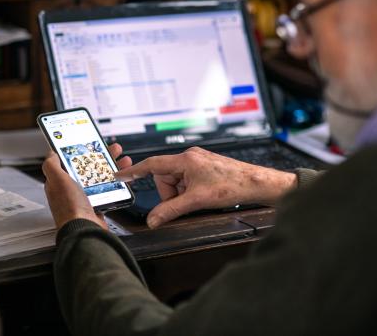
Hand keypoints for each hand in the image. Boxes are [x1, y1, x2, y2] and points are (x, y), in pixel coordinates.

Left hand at [42, 143, 132, 229]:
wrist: (85, 230)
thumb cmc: (70, 208)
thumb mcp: (57, 180)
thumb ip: (51, 165)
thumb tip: (51, 153)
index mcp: (60, 182)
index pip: (70, 162)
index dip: (81, 151)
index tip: (92, 143)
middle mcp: (72, 190)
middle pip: (88, 167)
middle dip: (102, 156)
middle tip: (113, 149)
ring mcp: (86, 198)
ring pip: (101, 177)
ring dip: (112, 167)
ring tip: (122, 160)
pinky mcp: (98, 205)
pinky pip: (109, 190)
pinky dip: (117, 182)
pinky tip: (124, 177)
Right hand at [115, 147, 296, 228]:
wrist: (256, 183)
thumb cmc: (232, 185)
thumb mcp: (197, 201)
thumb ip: (171, 210)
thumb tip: (153, 220)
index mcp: (185, 159)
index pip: (152, 164)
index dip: (134, 171)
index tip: (120, 174)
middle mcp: (189, 157)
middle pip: (164, 178)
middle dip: (170, 194)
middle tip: (186, 202)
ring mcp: (197, 162)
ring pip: (176, 181)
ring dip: (181, 194)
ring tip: (199, 198)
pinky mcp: (203, 167)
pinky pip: (186, 181)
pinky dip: (189, 191)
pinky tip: (202, 195)